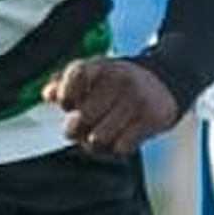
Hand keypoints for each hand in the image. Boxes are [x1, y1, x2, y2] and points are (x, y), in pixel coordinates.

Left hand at [43, 57, 178, 155]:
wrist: (166, 83)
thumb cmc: (120, 83)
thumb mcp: (94, 75)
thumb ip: (66, 83)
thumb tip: (47, 95)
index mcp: (100, 65)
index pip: (73, 76)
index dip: (65, 97)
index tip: (69, 104)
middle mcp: (118, 80)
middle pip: (81, 119)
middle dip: (78, 129)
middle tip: (84, 128)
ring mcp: (135, 100)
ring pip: (98, 138)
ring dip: (96, 143)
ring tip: (101, 134)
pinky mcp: (150, 120)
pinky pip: (120, 148)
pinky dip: (116, 148)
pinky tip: (120, 138)